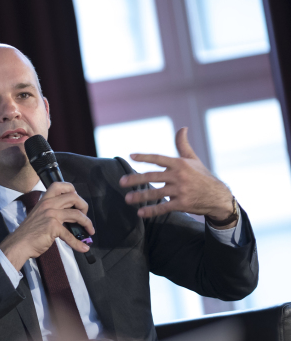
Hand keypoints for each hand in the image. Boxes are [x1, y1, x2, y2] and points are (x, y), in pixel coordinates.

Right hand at [0, 182, 94, 270]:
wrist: (19, 244)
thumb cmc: (28, 232)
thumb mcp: (39, 215)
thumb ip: (51, 211)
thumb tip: (68, 216)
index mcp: (44, 200)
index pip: (60, 186)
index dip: (72, 190)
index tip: (76, 201)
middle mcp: (48, 204)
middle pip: (73, 197)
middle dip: (84, 206)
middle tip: (85, 216)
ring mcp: (51, 215)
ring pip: (77, 214)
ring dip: (87, 223)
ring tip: (90, 230)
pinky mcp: (53, 227)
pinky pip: (70, 234)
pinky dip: (78, 243)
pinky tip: (83, 247)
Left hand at [119, 127, 234, 224]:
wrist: (218, 196)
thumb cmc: (202, 176)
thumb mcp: (193, 159)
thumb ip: (183, 145)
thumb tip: (182, 128)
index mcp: (180, 164)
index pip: (159, 158)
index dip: (145, 157)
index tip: (131, 156)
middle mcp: (179, 176)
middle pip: (153, 177)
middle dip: (135, 179)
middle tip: (121, 182)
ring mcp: (181, 190)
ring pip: (156, 193)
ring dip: (140, 196)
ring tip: (127, 198)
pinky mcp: (182, 203)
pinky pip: (164, 207)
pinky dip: (152, 211)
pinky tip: (140, 213)